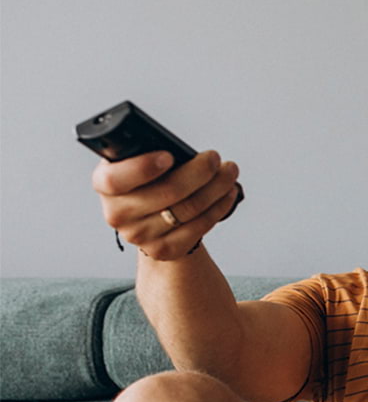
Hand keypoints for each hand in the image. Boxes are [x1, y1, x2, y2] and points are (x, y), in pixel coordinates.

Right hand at [93, 150, 240, 260]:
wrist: (151, 216)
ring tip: (229, 172)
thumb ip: (150, 152)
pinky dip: (218, 207)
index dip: (142, 168)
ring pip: (187, 210)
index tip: (169, 155)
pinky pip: (197, 228)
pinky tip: (228, 193)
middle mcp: (117, 213)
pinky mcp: (162, 249)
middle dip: (198, 172)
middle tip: (215, 158)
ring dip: (216, 188)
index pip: (116, 179)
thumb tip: (185, 152)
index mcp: (104, 184)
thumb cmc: (148, 179)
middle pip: (166, 193)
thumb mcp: (140, 160)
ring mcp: (138, 235)